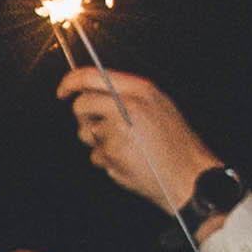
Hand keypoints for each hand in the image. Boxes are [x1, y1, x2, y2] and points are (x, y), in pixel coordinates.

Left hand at [58, 60, 212, 220]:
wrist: (189, 175)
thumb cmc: (175, 144)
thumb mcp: (157, 107)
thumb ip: (127, 97)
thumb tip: (93, 92)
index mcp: (139, 89)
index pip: (91, 76)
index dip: (70, 82)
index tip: (62, 92)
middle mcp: (126, 104)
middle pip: (82, 105)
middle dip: (84, 119)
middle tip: (99, 129)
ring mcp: (117, 128)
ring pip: (86, 132)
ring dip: (97, 143)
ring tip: (125, 149)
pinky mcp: (112, 152)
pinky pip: (95, 156)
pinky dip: (107, 161)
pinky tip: (128, 162)